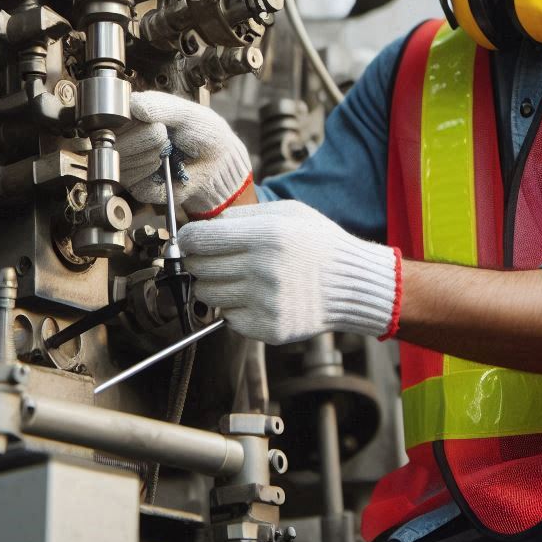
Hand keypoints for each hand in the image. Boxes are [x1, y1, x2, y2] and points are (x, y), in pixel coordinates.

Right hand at [119, 91, 251, 216]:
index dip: (132, 119)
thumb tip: (134, 104)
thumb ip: (161, 105)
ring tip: (168, 153)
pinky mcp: (136, 186)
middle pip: (117, 139)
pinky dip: (153, 176)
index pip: (114, 115)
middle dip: (148, 138)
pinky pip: (134, 182)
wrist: (218, 164)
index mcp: (136, 116)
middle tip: (167, 138)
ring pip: (123, 160)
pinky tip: (165, 170)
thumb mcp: (186, 113)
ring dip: (152, 157)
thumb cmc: (204, 134)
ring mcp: (130, 163)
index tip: (154, 122)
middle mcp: (128, 139)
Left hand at [179, 200, 400, 345]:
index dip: (188, 239)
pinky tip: (255, 296)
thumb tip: (202, 223)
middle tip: (214, 257)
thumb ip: (243, 214)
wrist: (353, 284)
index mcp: (265, 236)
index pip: (199, 240)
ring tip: (236, 276)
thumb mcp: (287, 212)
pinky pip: (227, 318)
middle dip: (199, 261)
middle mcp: (262, 270)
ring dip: (214, 284)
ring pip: (207, 295)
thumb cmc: (318, 243)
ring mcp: (264, 303)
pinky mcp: (268, 328)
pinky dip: (234, 307)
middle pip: (198, 268)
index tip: (191, 240)